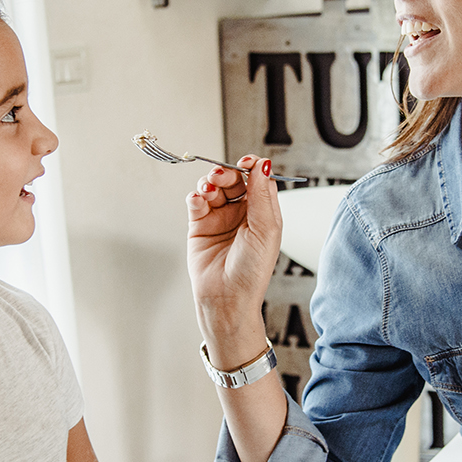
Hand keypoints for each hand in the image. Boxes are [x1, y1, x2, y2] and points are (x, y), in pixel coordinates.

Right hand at [185, 155, 281, 361]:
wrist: (226, 298)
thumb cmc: (252, 271)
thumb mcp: (265, 230)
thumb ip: (262, 195)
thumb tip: (262, 164)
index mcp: (264, 213)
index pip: (258, 180)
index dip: (252, 168)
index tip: (246, 163)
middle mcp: (242, 214)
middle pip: (234, 180)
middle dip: (227, 173)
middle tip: (220, 175)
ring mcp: (220, 219)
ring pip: (214, 187)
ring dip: (210, 182)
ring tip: (209, 189)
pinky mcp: (199, 226)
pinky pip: (196, 202)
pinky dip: (196, 196)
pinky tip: (198, 200)